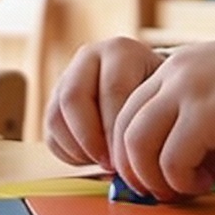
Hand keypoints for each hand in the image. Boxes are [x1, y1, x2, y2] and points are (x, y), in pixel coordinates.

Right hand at [43, 36, 165, 170]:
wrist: (148, 88)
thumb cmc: (161, 98)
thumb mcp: (164, 99)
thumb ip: (152, 120)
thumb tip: (136, 160)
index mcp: (120, 50)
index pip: (113, 89)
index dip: (118, 128)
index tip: (129, 157)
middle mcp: (89, 57)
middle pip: (74, 98)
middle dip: (91, 139)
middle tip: (110, 164)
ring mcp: (67, 78)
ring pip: (56, 117)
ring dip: (79, 148)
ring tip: (103, 163)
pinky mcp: (55, 102)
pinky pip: (50, 133)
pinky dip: (69, 153)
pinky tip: (94, 158)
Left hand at [107, 32, 214, 202]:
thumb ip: (199, 136)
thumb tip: (181, 178)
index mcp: (176, 68)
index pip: (127, 110)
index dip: (130, 150)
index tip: (150, 175)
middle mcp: (174, 73)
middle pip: (123, 128)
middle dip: (133, 169)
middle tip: (156, 191)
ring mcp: (188, 90)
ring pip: (137, 143)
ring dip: (153, 177)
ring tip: (180, 189)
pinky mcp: (207, 113)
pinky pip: (171, 158)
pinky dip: (181, 180)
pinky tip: (205, 183)